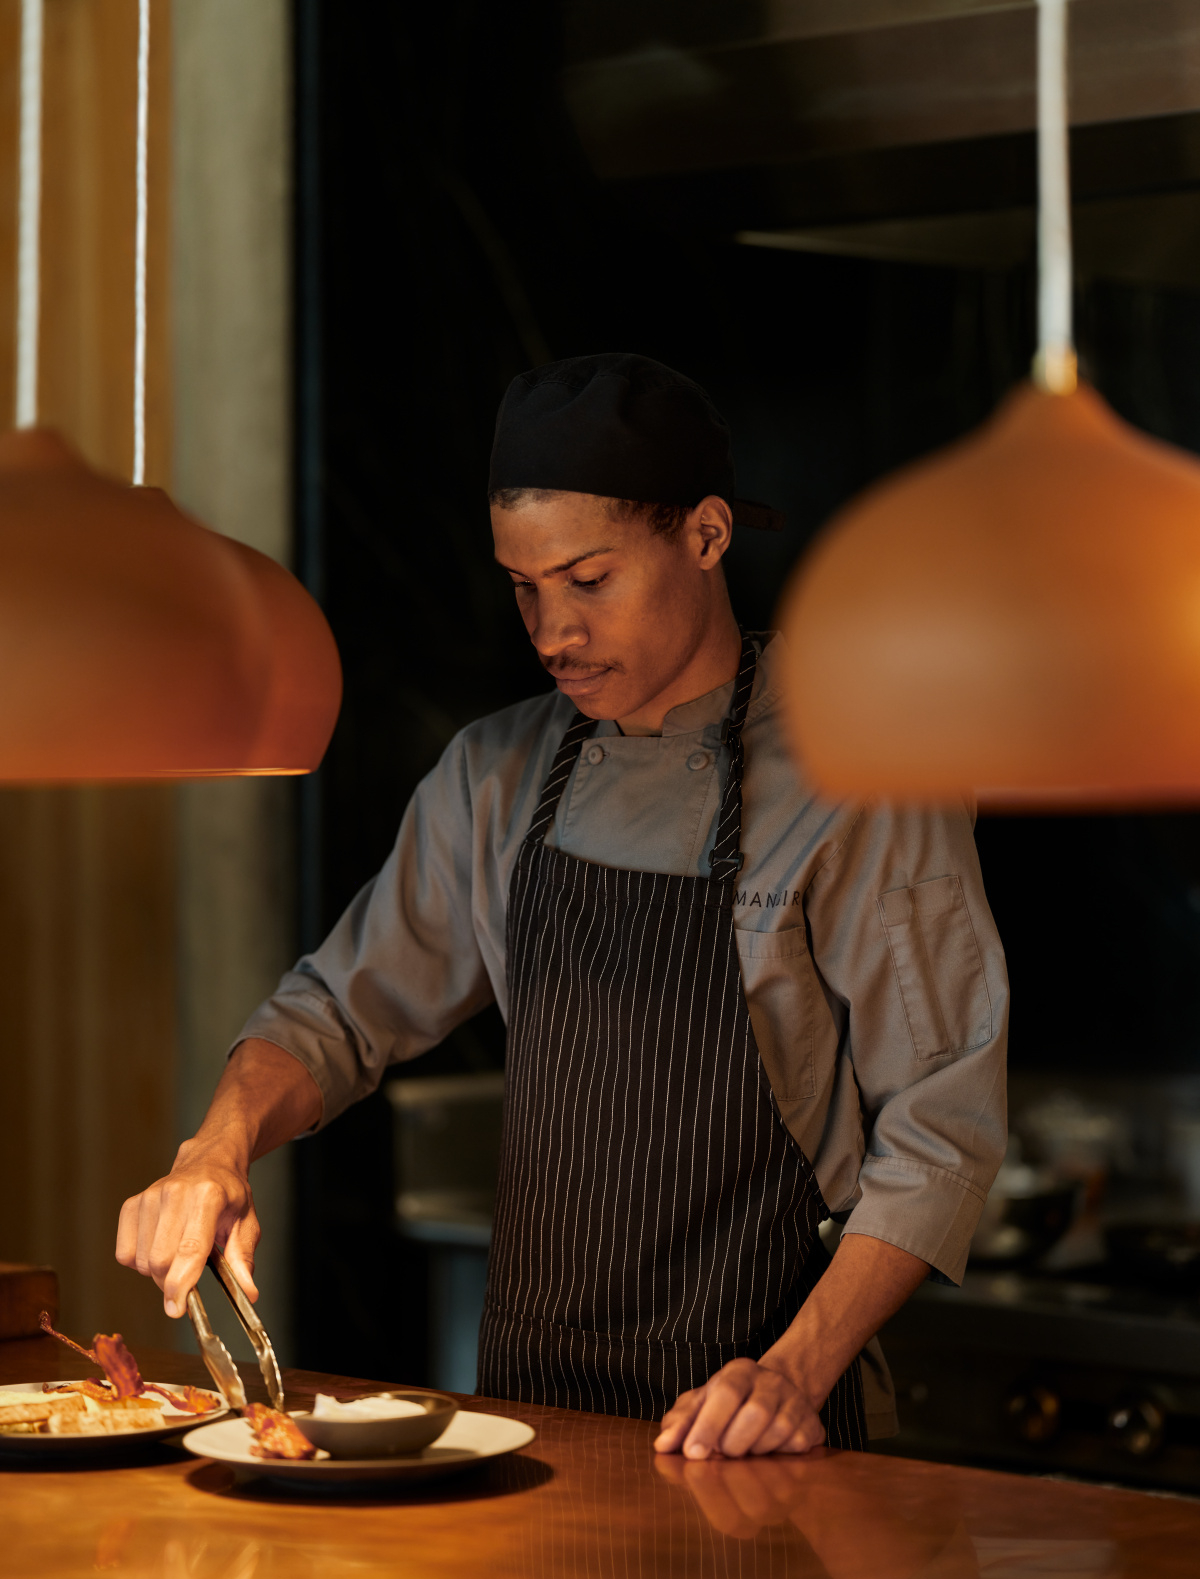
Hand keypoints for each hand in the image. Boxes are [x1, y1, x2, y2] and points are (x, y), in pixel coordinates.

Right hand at [115, 1139, 259, 1317]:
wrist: (209, 1161)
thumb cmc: (229, 1193)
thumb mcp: (246, 1223)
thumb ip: (243, 1259)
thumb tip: (248, 1293)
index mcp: (208, 1196)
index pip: (190, 1248)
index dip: (181, 1283)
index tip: (177, 1309)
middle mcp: (175, 1192)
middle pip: (161, 1261)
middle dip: (172, 1282)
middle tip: (189, 1275)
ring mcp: (150, 1197)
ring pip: (142, 1261)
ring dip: (158, 1272)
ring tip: (178, 1252)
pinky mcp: (132, 1204)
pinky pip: (125, 1253)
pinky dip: (140, 1261)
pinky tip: (160, 1245)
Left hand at [653, 1357, 824, 1459]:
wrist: (780, 1393)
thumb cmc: (732, 1403)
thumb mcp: (702, 1402)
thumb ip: (681, 1421)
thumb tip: (663, 1445)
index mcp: (740, 1371)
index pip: (725, 1394)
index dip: (708, 1425)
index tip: (693, 1454)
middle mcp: (771, 1382)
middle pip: (756, 1413)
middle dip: (733, 1442)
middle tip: (723, 1453)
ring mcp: (796, 1402)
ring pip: (778, 1431)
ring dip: (755, 1451)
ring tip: (745, 1450)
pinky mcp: (813, 1426)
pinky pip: (796, 1447)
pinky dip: (777, 1457)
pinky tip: (767, 1453)